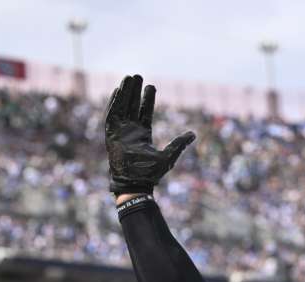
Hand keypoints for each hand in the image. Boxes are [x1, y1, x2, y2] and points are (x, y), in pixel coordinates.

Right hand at [104, 74, 195, 194]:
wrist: (136, 183)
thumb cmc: (150, 173)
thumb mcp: (168, 156)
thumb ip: (179, 144)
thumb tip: (193, 134)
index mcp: (143, 134)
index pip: (145, 112)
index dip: (148, 99)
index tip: (151, 85)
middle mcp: (131, 131)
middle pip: (132, 106)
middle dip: (134, 91)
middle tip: (137, 76)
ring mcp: (121, 132)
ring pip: (122, 107)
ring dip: (124, 93)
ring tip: (128, 78)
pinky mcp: (111, 136)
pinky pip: (111, 116)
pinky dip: (113, 104)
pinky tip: (117, 91)